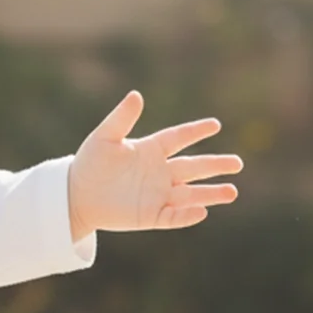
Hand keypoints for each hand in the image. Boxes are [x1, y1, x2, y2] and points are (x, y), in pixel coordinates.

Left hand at [67, 90, 241, 240]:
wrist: (74, 195)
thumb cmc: (89, 164)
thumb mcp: (104, 138)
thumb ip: (121, 118)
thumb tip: (136, 95)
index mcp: (151, 150)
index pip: (179, 138)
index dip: (196, 131)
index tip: (215, 125)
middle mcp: (159, 172)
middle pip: (193, 167)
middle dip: (215, 165)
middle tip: (238, 164)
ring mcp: (156, 195)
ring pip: (189, 194)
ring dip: (210, 194)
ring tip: (232, 192)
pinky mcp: (149, 215)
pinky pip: (171, 217)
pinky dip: (185, 216)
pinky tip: (202, 212)